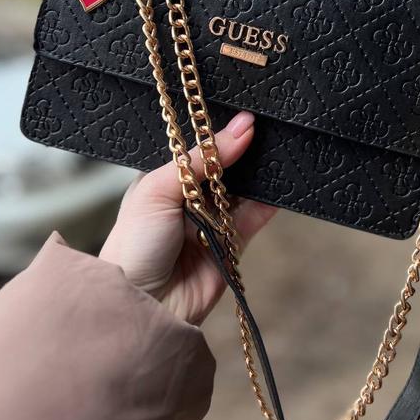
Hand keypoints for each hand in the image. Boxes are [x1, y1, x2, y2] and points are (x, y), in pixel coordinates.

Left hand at [100, 111, 275, 324]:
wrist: (142, 306)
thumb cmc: (135, 244)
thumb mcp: (159, 189)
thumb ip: (201, 160)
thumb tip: (242, 127)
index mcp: (165, 178)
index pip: (198, 147)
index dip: (220, 131)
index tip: (247, 112)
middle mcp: (190, 196)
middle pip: (225, 165)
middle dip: (245, 148)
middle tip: (269, 124)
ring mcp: (212, 219)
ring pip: (244, 188)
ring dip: (260, 171)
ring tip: (280, 145)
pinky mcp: (233, 243)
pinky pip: (257, 215)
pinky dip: (271, 201)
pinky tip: (284, 180)